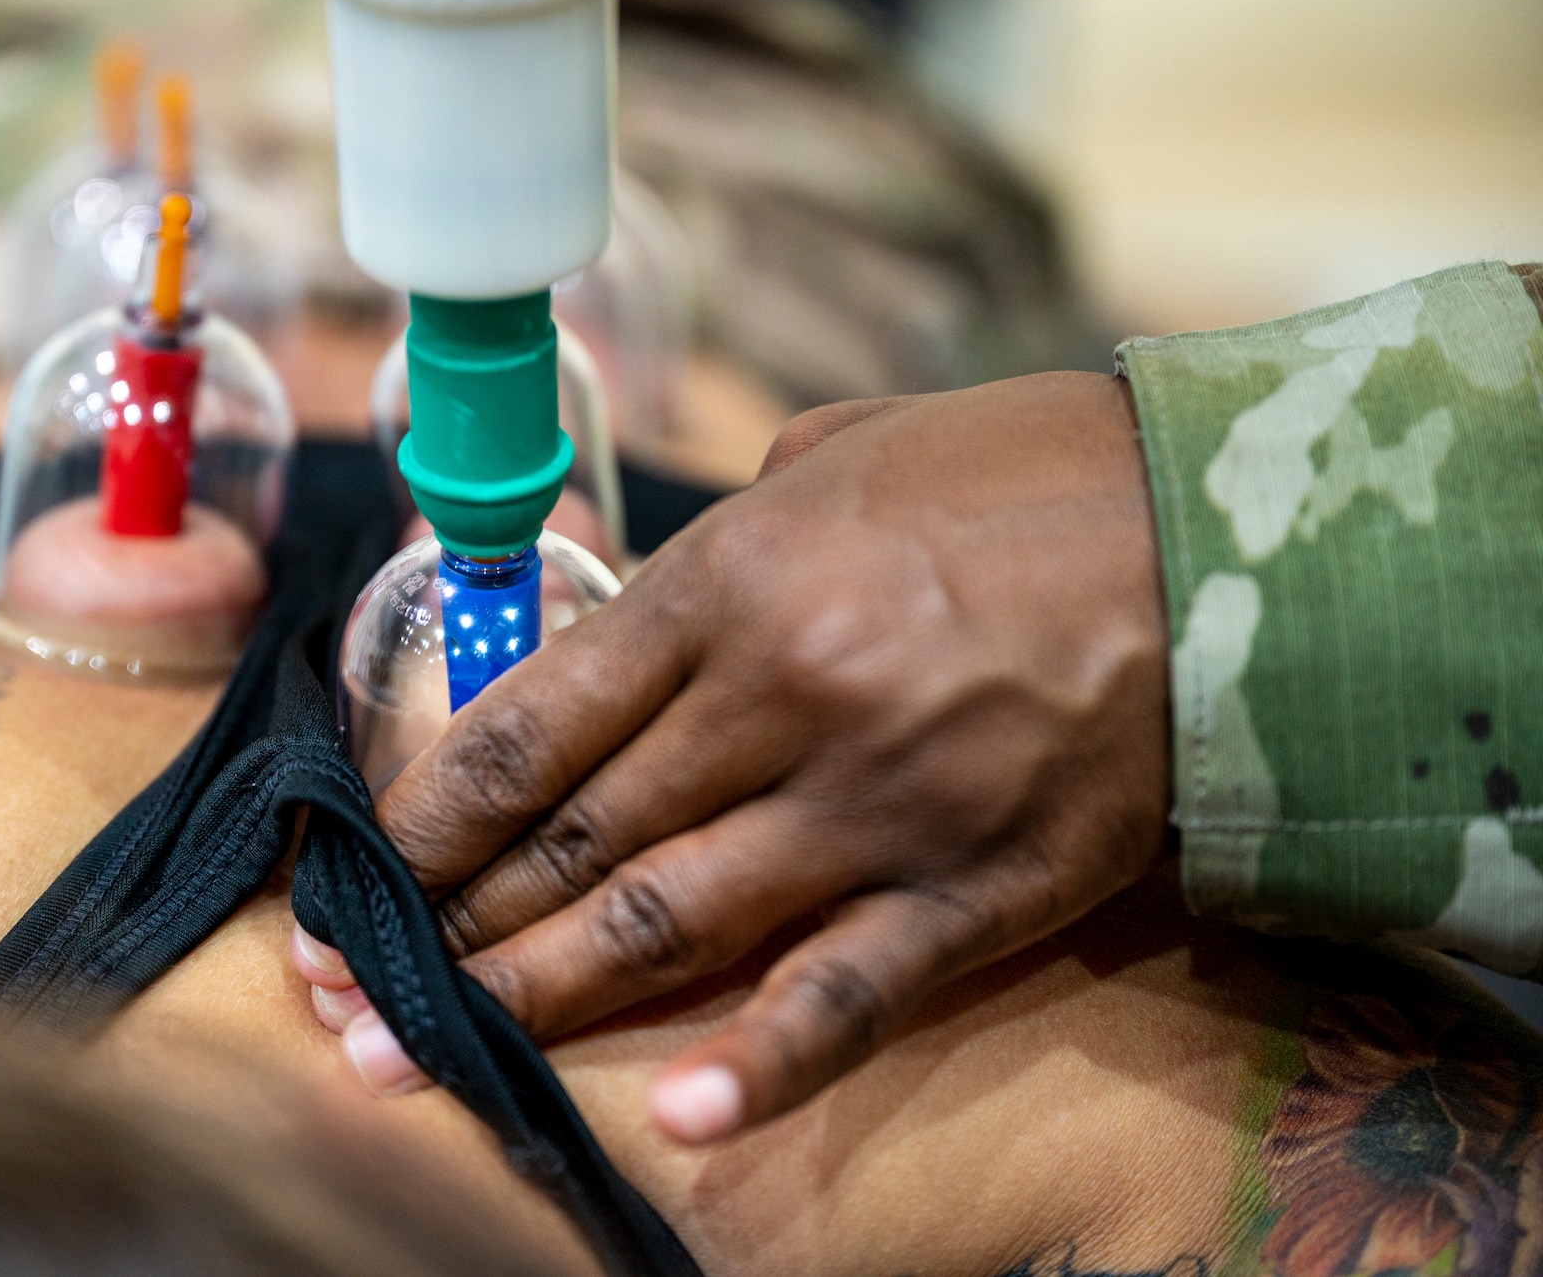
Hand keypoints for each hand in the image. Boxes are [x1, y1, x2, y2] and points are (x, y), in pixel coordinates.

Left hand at [297, 371, 1171, 1141]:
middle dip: (444, 928)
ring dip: (535, 999)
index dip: (426, 817)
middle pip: (574, 841)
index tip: (357, 875)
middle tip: (342, 997)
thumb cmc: (1022, 471)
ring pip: (670, 923)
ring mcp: (877, 804)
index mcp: (729, 583)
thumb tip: (646, 590)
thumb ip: (725, 529)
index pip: (531, 726)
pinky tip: (679, 1116)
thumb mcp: (842, 453)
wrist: (1228, 526)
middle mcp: (780, 700)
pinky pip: (849, 991)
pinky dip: (762, 1063)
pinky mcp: (977, 886)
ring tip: (422, 1059)